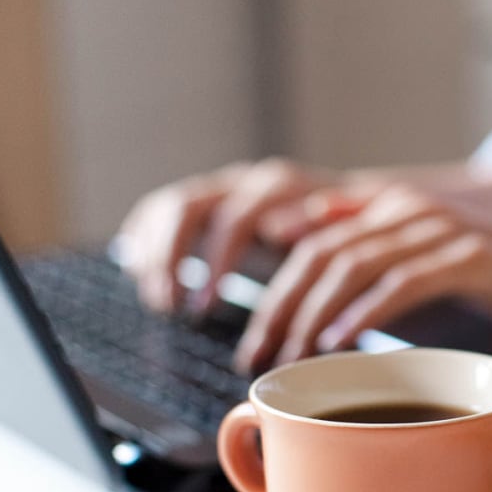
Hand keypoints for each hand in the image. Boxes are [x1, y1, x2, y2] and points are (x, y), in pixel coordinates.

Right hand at [116, 159, 338, 312]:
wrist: (353, 211)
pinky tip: (137, 269)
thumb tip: (291, 227)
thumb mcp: (350, 236)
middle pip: (189, 208)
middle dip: (173, 258)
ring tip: (159, 301)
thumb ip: (331, 224)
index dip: (215, 260)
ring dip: (156, 254)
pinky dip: (144, 238)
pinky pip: (159, 210)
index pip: (233, 217)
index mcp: (278, 187)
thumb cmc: (354, 237)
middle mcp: (243, 183)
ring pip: (169, 208)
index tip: (205, 305)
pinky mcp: (203, 204)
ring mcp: (221, 190)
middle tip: (171, 307)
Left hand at [234, 184, 491, 371]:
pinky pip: (400, 282)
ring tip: (292, 356)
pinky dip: (364, 313)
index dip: (272, 289)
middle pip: (319, 253)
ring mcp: (436, 229)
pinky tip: (338, 341)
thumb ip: (373, 255)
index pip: (309, 240)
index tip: (256, 338)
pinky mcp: (467, 255)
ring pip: (351, 265)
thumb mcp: (424, 261)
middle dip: (279, 308)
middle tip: (259, 355)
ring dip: (312, 315)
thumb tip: (311, 262)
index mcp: (388, 206)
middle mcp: (405, 208)